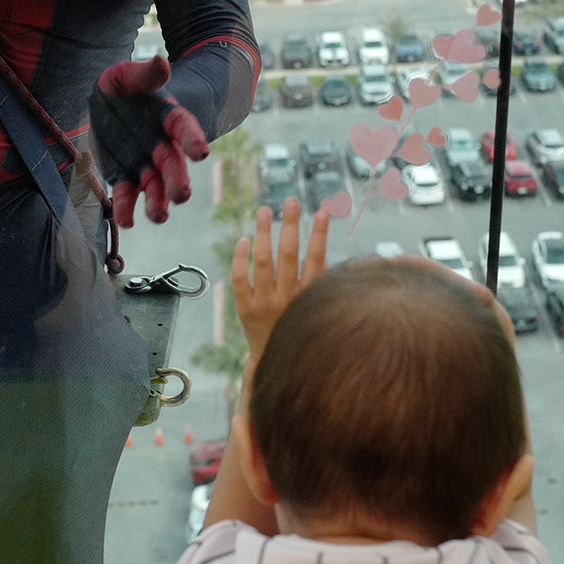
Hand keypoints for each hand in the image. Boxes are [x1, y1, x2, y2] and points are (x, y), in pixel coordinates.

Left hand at [90, 55, 208, 227]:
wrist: (114, 104)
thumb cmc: (127, 87)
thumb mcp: (129, 75)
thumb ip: (145, 74)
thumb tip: (161, 62)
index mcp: (168, 117)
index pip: (183, 128)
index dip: (193, 138)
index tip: (202, 152)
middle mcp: (161, 145)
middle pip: (173, 164)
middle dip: (177, 179)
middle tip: (182, 194)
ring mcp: (144, 163)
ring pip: (154, 185)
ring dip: (157, 201)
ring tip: (159, 216)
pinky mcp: (124, 176)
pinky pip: (127, 193)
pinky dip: (126, 207)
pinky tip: (127, 221)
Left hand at [232, 201, 329, 359]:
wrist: (274, 361)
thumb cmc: (297, 326)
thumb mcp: (314, 307)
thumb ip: (320, 281)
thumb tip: (323, 249)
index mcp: (309, 297)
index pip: (317, 259)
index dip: (320, 235)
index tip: (322, 212)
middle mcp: (287, 298)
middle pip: (289, 254)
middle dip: (290, 226)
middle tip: (290, 202)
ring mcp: (264, 303)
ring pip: (263, 261)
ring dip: (264, 233)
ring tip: (265, 211)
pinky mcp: (244, 308)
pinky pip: (240, 278)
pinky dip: (240, 258)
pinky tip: (243, 239)